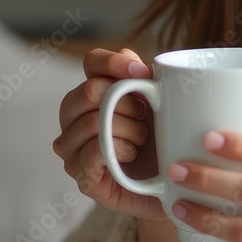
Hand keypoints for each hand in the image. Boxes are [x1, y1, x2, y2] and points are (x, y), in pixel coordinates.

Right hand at [52, 47, 167, 222]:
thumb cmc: (161, 139)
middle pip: (89, 90)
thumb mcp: (159, 104)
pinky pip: (94, 150)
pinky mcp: (79, 174)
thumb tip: (130, 57)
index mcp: (91, 90)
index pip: (92, 62)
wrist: (170, 184)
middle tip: (146, 116)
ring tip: (142, 139)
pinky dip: (119, 149)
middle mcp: (72, 115)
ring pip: (92, 121)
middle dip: (127, 103)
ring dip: (128, 129)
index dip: (115, 63)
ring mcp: (71, 145)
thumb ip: (143, 78)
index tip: (145, 74)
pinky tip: (132, 154)